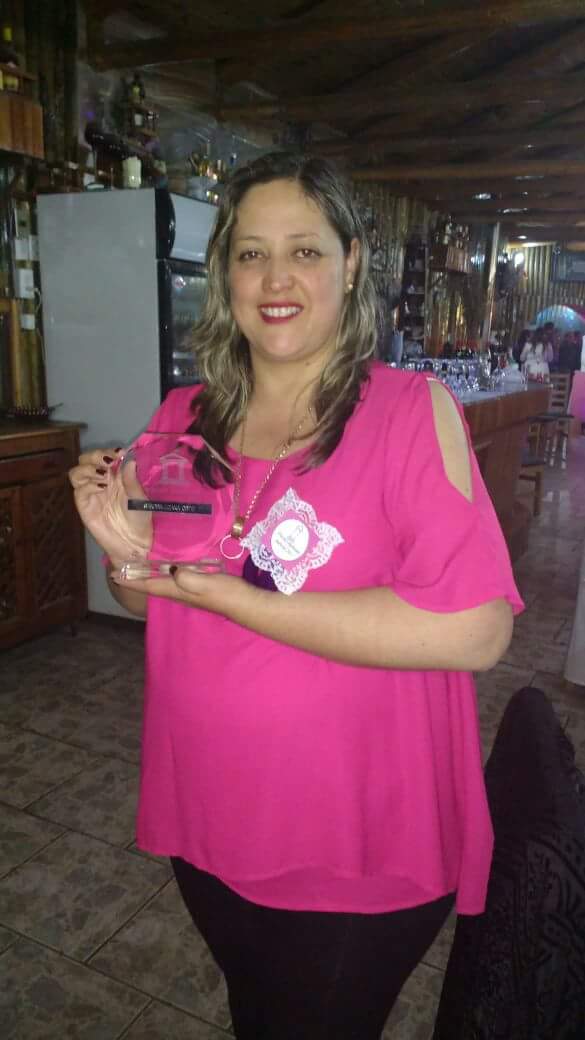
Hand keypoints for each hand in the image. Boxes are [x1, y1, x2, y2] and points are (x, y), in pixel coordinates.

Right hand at [69, 447, 151, 565]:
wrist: (134, 544)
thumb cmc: (140, 520)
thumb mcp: (140, 499)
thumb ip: (132, 481)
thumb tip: (130, 460)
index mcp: (115, 476)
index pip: (105, 456)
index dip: (109, 451)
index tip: (120, 452)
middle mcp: (100, 481)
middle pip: (86, 460)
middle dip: (95, 456)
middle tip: (109, 461)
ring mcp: (90, 493)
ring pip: (77, 472)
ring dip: (89, 468)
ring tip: (104, 474)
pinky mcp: (84, 506)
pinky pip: (79, 490)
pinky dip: (88, 484)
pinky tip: (101, 486)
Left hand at [109, 564, 248, 616]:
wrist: (245, 603)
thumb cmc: (226, 593)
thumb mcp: (205, 582)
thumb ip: (187, 577)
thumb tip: (172, 570)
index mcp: (177, 590)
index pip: (148, 585)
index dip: (130, 580)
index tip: (113, 574)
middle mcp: (179, 592)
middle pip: (151, 584)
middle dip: (135, 577)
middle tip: (120, 567)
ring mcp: (188, 591)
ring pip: (160, 582)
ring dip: (146, 575)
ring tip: (136, 566)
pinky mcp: (197, 587)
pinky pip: (173, 579)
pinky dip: (162, 572)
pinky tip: (165, 566)